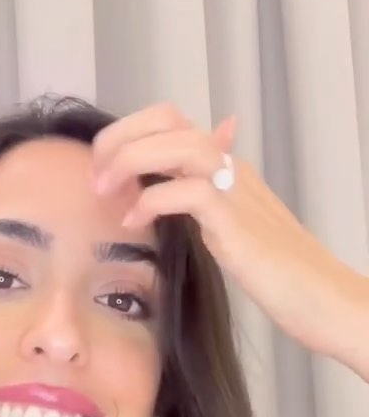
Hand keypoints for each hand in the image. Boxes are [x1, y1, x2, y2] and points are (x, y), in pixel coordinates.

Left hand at [92, 103, 368, 368]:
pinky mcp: (237, 223)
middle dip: (119, 137)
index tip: (100, 170)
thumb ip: (199, 202)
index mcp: (225, 166)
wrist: (322, 297)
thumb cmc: (277, 271)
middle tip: (94, 176)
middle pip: (167, 119)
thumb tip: (170, 187)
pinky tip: (134, 222)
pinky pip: (187, 192)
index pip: (168, 120)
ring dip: (130, 160)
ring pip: (177, 144)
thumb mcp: (230, 228)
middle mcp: (230, 168)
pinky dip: (152, 201)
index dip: (126, 133)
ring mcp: (235, 192)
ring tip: (104, 190)